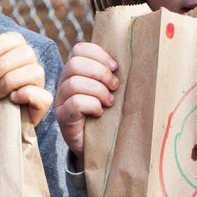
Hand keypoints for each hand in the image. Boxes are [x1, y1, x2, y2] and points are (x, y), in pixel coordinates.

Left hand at [0, 31, 51, 125]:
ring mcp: (38, 85)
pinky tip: (11, 100)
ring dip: (11, 81)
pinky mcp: (43, 104)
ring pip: (36, 71)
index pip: (16, 39)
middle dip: (2, 65)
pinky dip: (25, 94)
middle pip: (27, 53)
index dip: (0, 45)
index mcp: (15, 55)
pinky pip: (43, 95)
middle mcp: (29, 67)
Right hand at [54, 42, 118, 170]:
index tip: (116, 67)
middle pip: (75, 63)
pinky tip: (100, 113)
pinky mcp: (63, 117)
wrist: (100, 146)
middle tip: (115, 86)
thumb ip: (113, 75)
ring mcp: (61, 100)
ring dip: (98, 91)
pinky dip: (93, 105)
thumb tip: (135, 58)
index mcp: (76, 72)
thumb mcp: (111, 91)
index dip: (98, 54)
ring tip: (109, 102)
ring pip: (74, 83)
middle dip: (100, 73)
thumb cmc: (109, 115)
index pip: (79, 49)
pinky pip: (76, 103)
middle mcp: (64, 83)